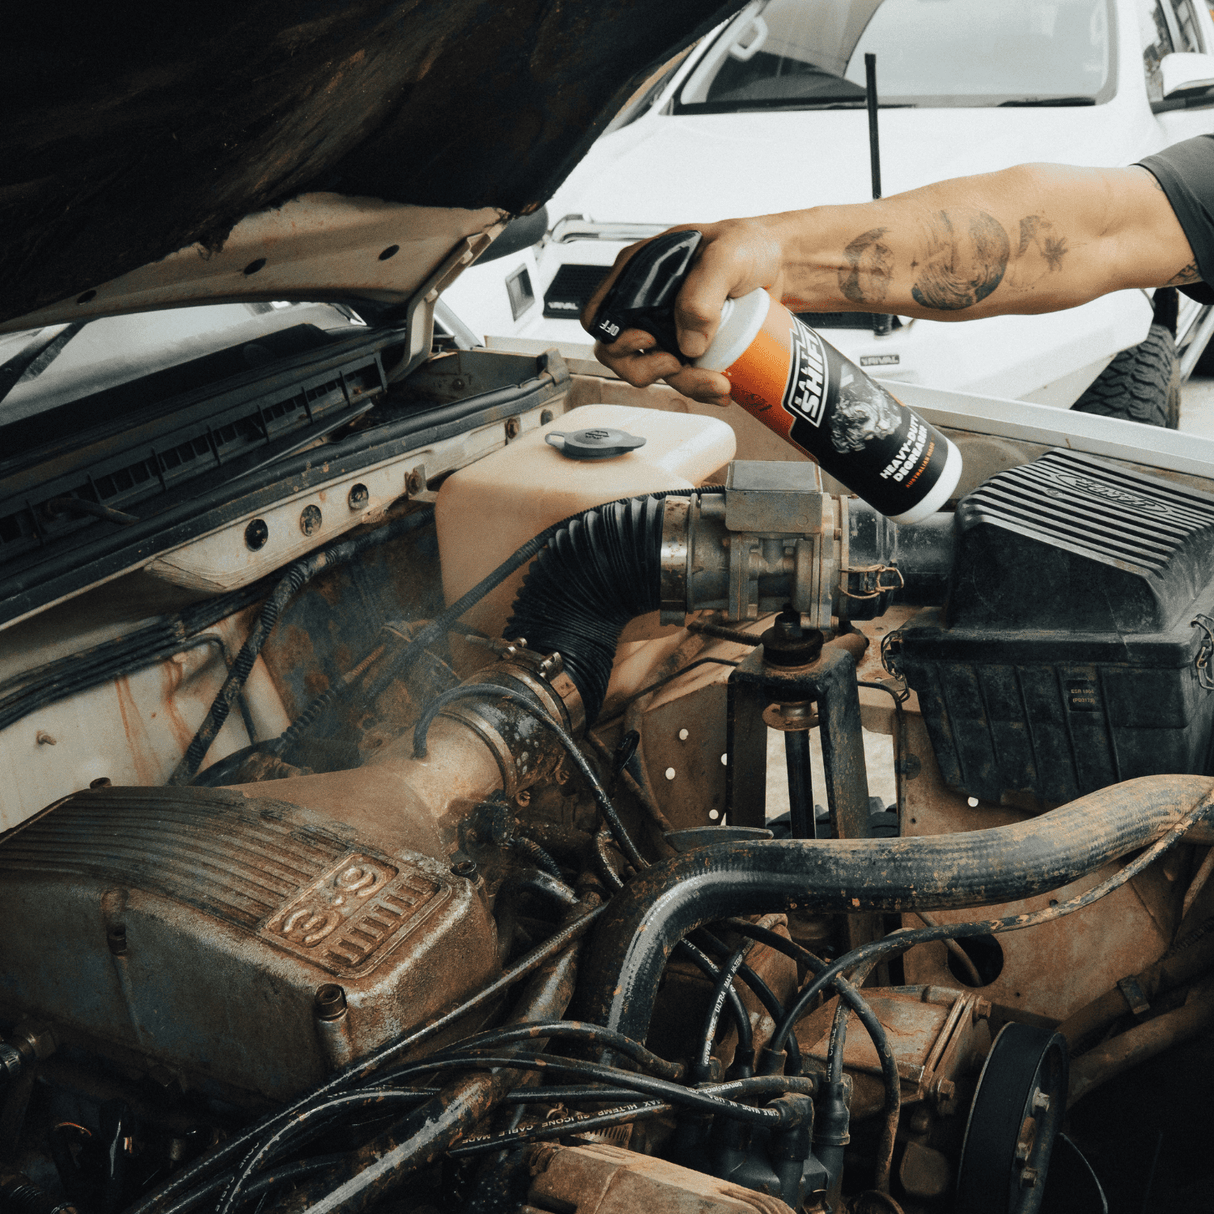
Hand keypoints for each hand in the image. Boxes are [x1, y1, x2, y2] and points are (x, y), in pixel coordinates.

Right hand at [582, 217, 787, 405]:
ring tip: (715, 381)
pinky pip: (684, 378)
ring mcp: (670, 328)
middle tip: (677, 364)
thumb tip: (688, 343)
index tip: (647, 340)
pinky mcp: (692, 347)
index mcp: (640, 273)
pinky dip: (701, 390)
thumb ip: (702, 292)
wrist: (782, 264)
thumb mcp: (726, 256)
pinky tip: (722, 387)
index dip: (612, 337)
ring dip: (683, 384)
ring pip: (656, 371)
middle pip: (621, 353)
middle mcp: (649, 304)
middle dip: (647, 369)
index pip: (601, 314)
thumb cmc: (751, 244)